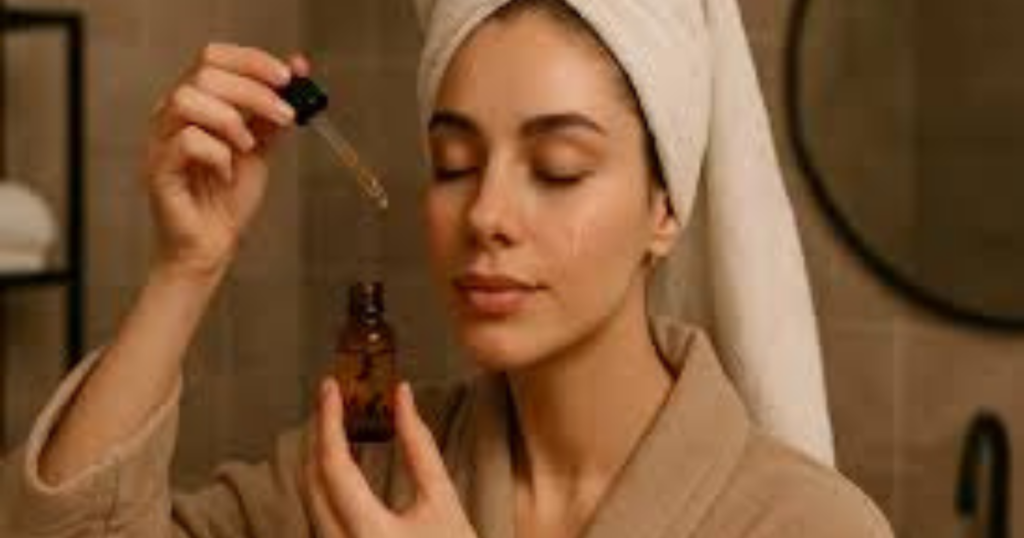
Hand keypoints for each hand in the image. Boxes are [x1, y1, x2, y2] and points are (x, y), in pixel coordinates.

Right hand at [145, 43, 307, 278]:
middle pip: (204, 74)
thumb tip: (298, 69)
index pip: (213, 56)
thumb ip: (272, 111)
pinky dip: (217, 154)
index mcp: (194, 102)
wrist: (214, 245)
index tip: (287, 76)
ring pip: (187, 99)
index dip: (252, 60)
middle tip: (285, 116)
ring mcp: (160, 140)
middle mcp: (170, 115)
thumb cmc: (228, 197)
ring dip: (230, 120)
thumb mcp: (260, 146)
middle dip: (254, 92)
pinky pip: (186, 142)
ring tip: (247, 147)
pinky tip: (226, 173)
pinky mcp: (158, 169)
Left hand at [304, 379, 479, 537]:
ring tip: (337, 424)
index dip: (328, 421)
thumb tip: (402, 397)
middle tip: (332, 399)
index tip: (329, 387)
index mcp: (369, 534)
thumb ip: (420, 446)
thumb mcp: (443, 500)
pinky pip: (320, 517)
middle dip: (318, 434)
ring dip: (320, 458)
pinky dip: (326, 485)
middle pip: (311, 481)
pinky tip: (341, 466)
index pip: (333, 466)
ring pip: (310, 500)